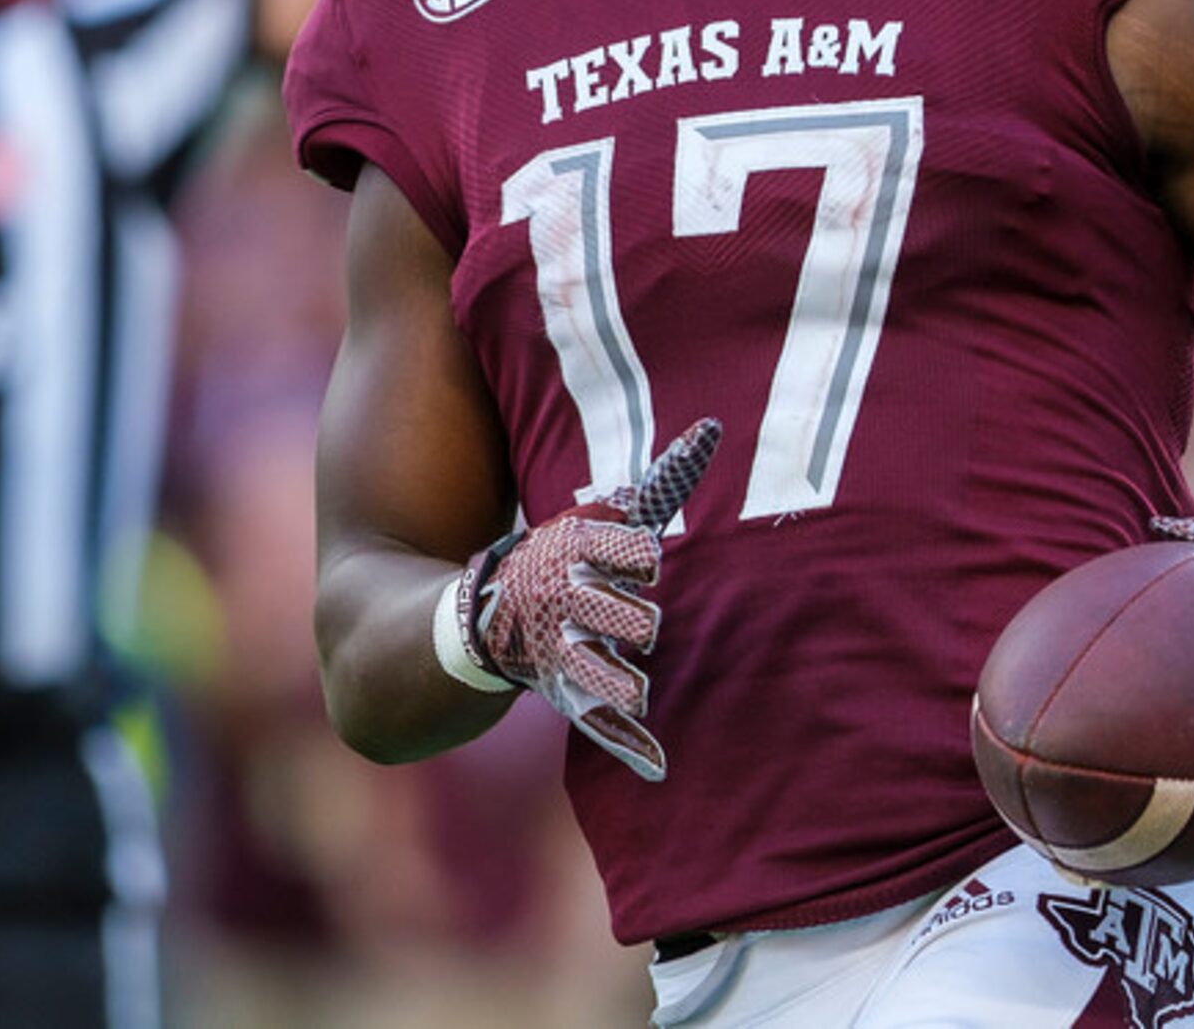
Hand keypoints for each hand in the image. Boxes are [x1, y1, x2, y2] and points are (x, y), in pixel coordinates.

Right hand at [456, 419, 719, 782]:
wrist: (480, 620)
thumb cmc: (562, 562)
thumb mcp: (601, 520)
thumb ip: (660, 487)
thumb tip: (713, 429)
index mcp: (576, 556)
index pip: (628, 555)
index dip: (639, 560)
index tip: (646, 564)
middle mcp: (567, 604)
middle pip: (626, 617)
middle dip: (635, 621)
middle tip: (636, 621)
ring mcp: (563, 653)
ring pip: (606, 671)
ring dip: (624, 681)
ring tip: (633, 685)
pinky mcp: (566, 692)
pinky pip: (602, 722)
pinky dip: (627, 743)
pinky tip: (656, 764)